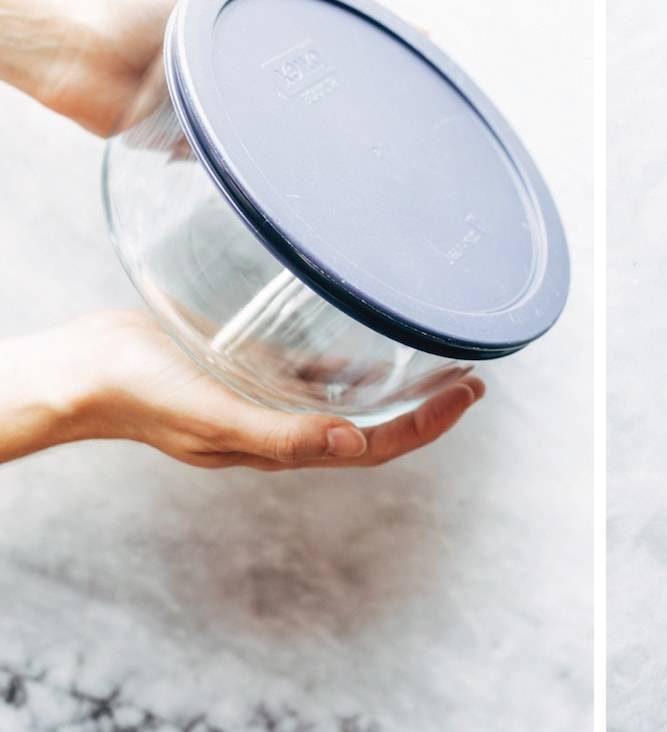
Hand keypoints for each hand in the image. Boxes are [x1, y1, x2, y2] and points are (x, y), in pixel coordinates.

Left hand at [0, 0, 336, 135]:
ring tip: (279, 139)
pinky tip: (233, 154)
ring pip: (240, 133)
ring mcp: (189, 109)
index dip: (309, 64)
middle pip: (266, 99)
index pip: (282, 55)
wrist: (88, 45)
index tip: (338, 74)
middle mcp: (211, 73)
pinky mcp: (167, 141)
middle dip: (288, 108)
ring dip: (254, 136)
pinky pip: (207, 160)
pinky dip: (218, 160)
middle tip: (317, 117)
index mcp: (228, 37)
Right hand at [3, 311, 484, 470]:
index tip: (470, 393)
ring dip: (393, 379)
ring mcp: (267, 396)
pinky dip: (345, 355)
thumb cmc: (143, 396)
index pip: (375, 444)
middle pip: (372, 422)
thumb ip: (280, 435)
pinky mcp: (248, 366)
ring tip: (433, 350)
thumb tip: (353, 445)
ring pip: (346, 393)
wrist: (86, 371)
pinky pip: (310, 365)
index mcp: (283, 445)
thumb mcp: (214, 418)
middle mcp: (284, 424)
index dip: (427, 424)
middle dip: (425, 403)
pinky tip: (365, 329)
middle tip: (471, 375)